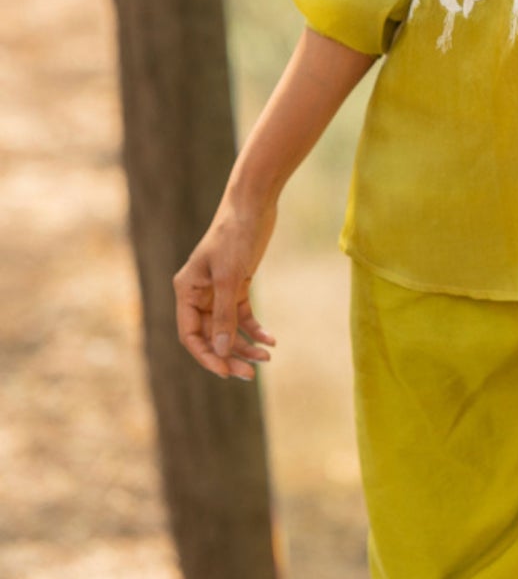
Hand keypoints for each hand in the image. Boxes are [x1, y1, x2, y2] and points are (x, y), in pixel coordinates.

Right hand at [172, 191, 278, 381]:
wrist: (254, 204)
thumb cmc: (235, 236)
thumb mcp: (230, 278)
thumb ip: (224, 315)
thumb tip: (220, 351)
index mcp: (186, 291)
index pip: (190, 335)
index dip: (207, 357)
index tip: (227, 372)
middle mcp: (198, 293)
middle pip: (210, 336)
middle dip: (229, 355)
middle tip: (251, 374)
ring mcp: (218, 291)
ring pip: (227, 329)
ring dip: (244, 345)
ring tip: (267, 357)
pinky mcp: (237, 285)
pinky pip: (242, 316)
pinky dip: (255, 328)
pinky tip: (270, 339)